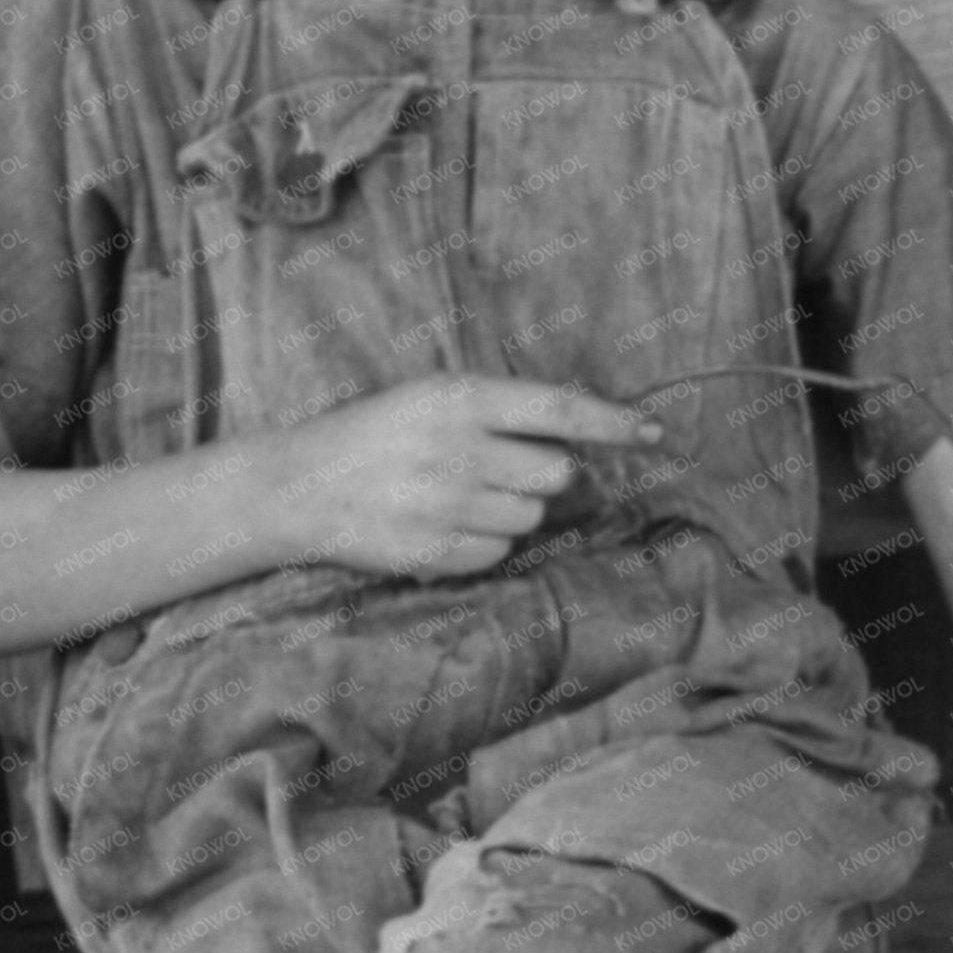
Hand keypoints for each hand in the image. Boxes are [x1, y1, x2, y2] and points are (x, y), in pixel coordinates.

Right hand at [281, 375, 654, 578]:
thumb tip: (578, 439)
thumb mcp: (431, 398)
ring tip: (455, 496)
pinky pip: (496, 555)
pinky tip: (440, 526)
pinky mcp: (431, 553)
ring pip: (530, 519)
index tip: (656, 433)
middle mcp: (457, 450)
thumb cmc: (376, 434)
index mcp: (460, 399)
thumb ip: (500, 412)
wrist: (295, 486)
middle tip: (493, 469)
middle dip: (540, 476)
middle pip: (556, 475)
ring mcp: (443, 506)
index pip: (559, 410)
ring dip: (509, 511)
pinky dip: (480, 545)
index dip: (614, 423)